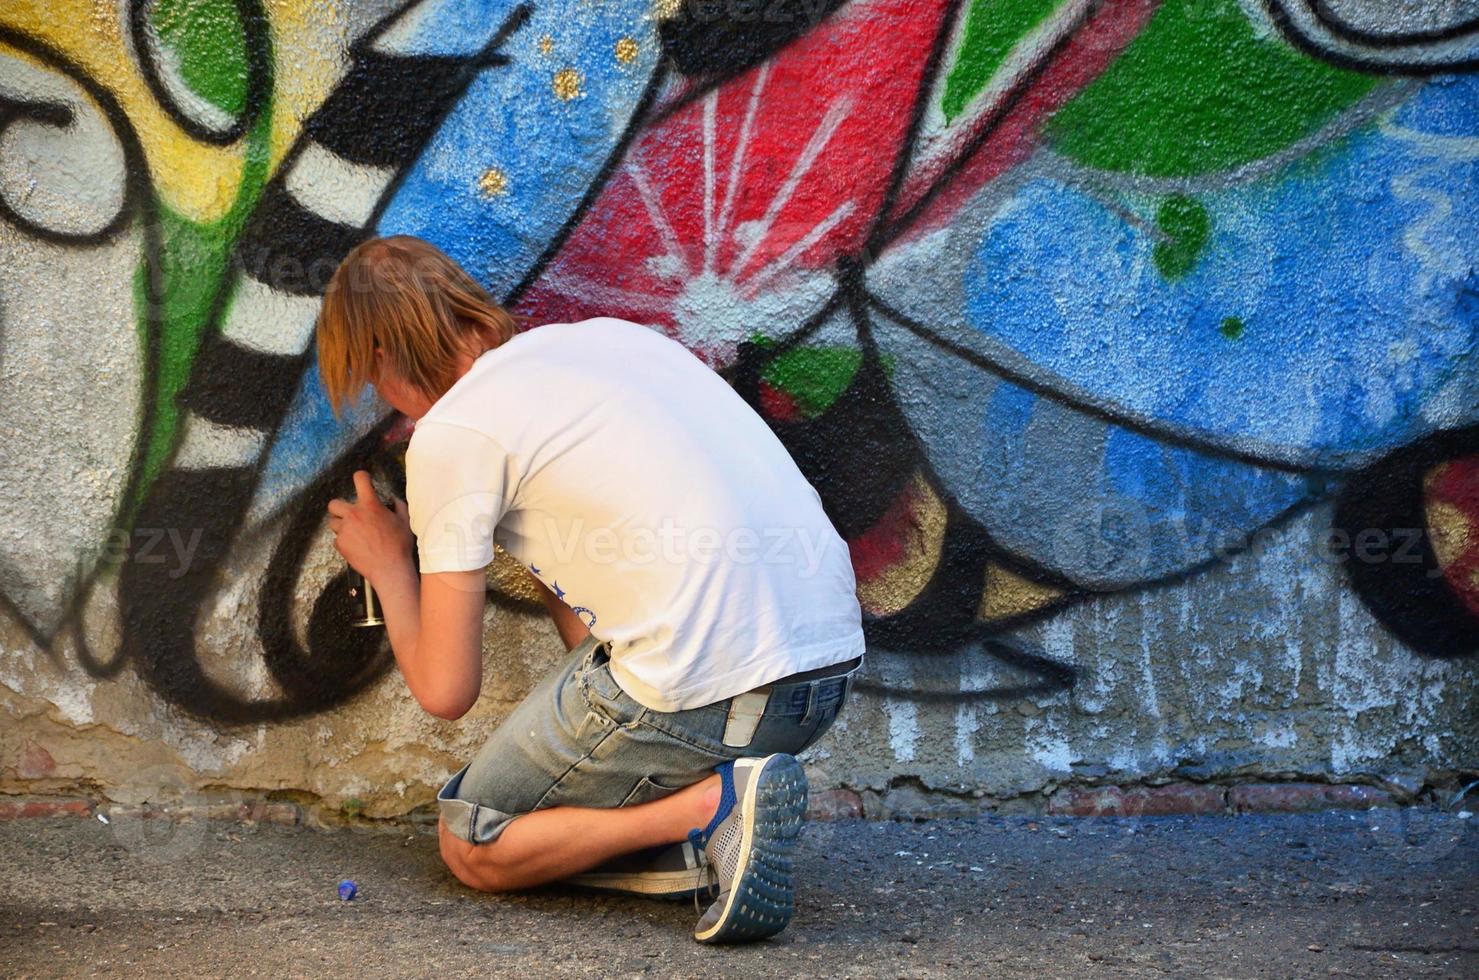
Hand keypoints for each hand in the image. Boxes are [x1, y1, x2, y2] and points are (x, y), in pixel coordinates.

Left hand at [328, 470, 412, 584]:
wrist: (390, 569)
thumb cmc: (399, 545)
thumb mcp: (405, 522)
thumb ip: (399, 506)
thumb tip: (394, 500)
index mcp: (371, 505)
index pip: (360, 479)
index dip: (361, 477)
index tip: (362, 480)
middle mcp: (354, 515)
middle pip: (333, 504)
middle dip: (339, 508)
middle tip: (350, 515)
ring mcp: (345, 530)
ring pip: (333, 523)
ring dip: (342, 526)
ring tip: (354, 534)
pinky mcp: (340, 545)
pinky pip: (337, 539)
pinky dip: (345, 542)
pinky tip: (357, 547)